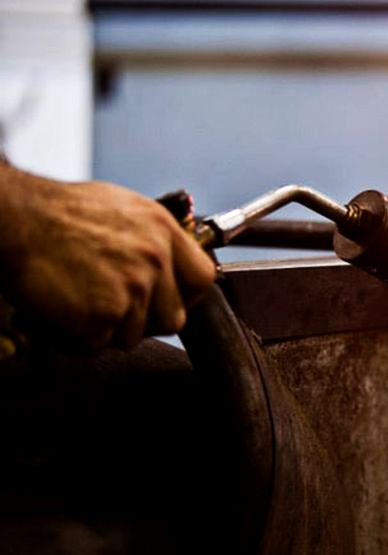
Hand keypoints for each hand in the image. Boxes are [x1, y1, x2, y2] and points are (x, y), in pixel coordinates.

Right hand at [0, 165, 215, 350]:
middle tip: (112, 310)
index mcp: (163, 231)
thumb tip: (166, 266)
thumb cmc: (58, 212)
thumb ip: (152, 240)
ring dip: (105, 330)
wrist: (16, 219)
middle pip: (173, 318)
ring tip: (78, 303)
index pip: (202, 279)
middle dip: (143, 322)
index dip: (184, 296)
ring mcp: (133, 288)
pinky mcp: (105, 313)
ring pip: (134, 336)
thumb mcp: (123, 210)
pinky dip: (75, 338)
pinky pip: (98, 345)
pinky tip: (59, 313)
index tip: (164, 300)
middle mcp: (155, 259)